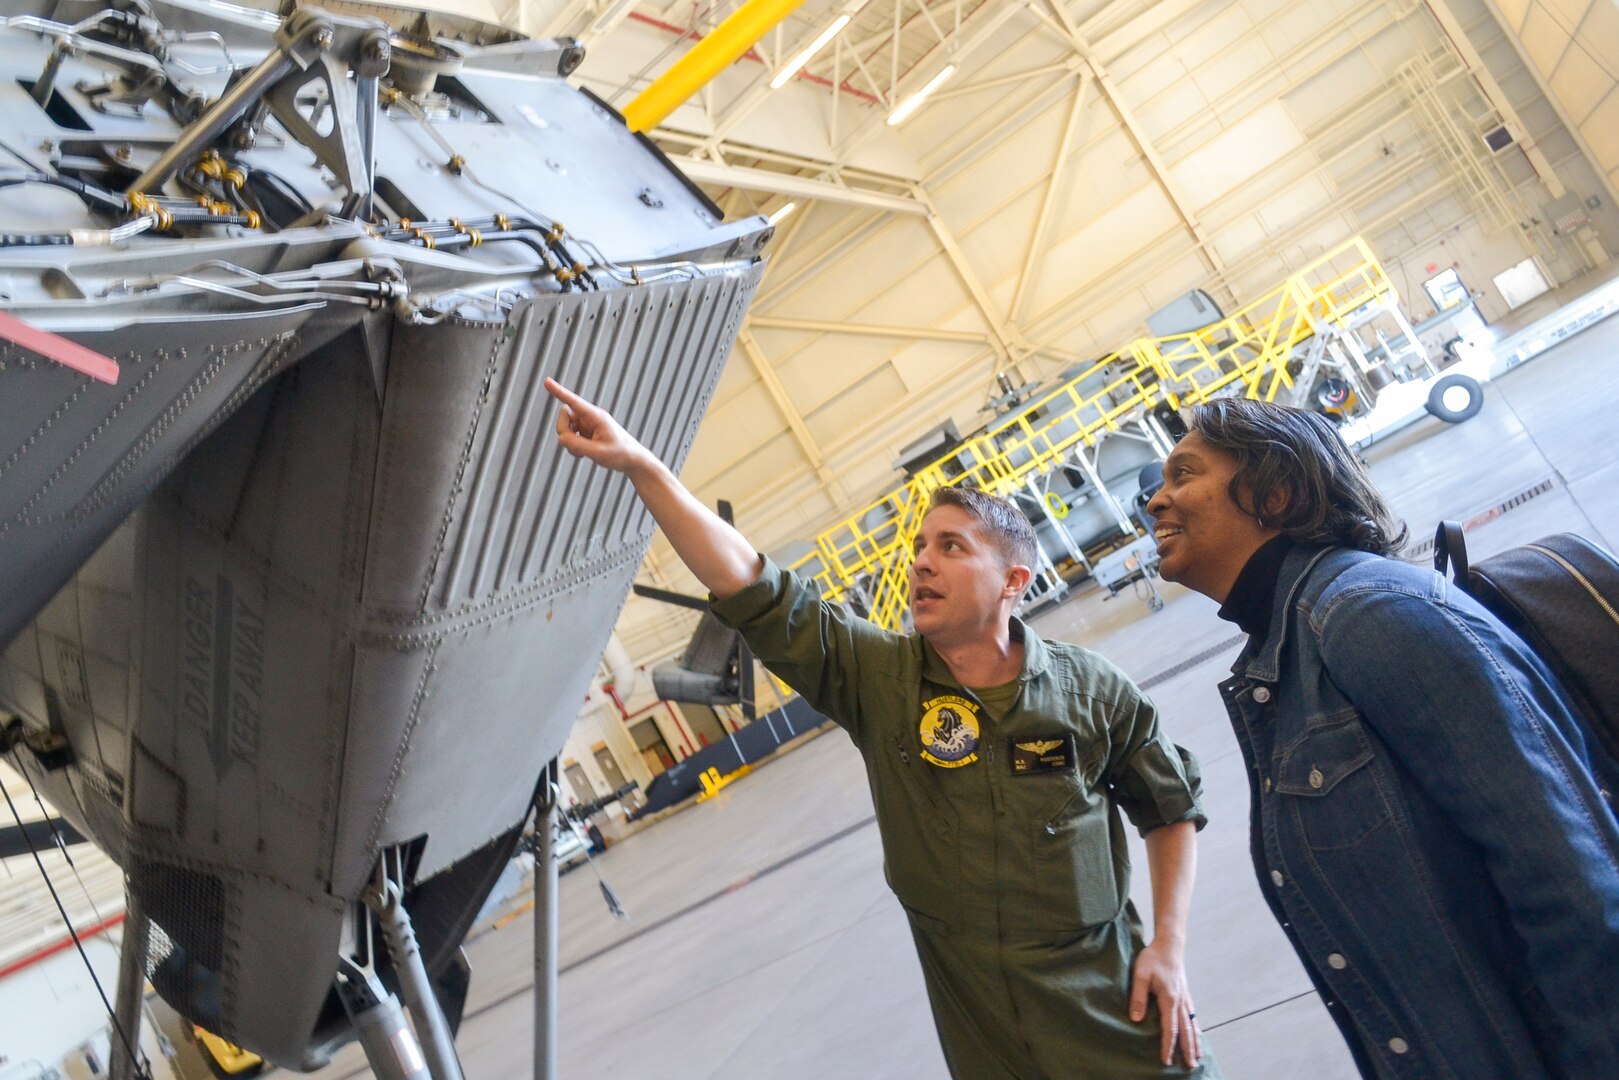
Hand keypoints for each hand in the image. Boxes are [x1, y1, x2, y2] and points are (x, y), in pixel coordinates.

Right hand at [546, 378, 653, 474]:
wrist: (633, 460)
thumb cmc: (620, 454)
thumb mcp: (598, 453)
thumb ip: (577, 445)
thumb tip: (561, 438)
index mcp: (596, 416)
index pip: (573, 401)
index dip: (559, 391)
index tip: (546, 381)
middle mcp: (590, 416)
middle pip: (564, 414)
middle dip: (564, 430)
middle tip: (575, 446)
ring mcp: (587, 424)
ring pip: (565, 427)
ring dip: (568, 441)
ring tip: (583, 453)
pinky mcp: (586, 433)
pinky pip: (569, 436)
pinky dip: (571, 446)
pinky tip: (583, 454)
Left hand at [1129, 937, 1200, 1068]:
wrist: (1169, 944)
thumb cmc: (1153, 958)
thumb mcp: (1140, 975)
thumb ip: (1138, 997)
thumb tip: (1137, 1019)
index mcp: (1170, 999)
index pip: (1169, 1028)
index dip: (1168, 1046)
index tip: (1167, 1060)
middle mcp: (1181, 1002)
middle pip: (1185, 1031)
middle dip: (1188, 1050)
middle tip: (1191, 1067)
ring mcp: (1185, 998)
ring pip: (1192, 1025)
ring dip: (1195, 1042)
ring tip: (1198, 1057)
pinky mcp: (1185, 995)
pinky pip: (1193, 1016)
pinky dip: (1197, 1029)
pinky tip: (1198, 1035)